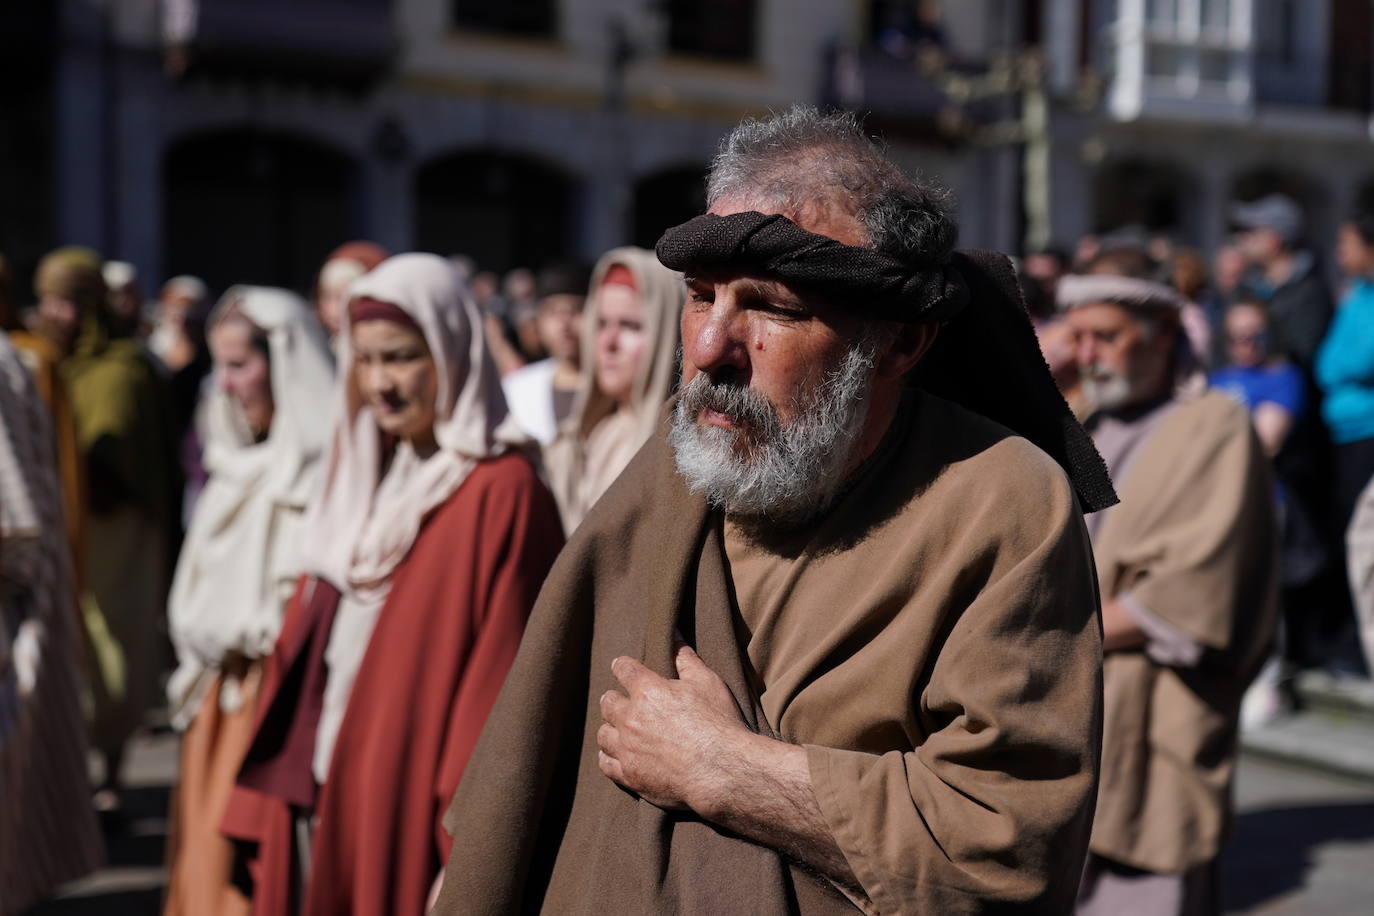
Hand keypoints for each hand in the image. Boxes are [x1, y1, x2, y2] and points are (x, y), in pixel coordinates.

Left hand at [597, 644, 747, 814]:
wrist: (723, 771)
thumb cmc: (719, 723)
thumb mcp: (707, 682)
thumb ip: (686, 658)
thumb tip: (675, 633)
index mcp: (648, 691)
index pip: (624, 669)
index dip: (623, 666)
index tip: (622, 667)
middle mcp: (631, 718)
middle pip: (608, 702)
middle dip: (615, 699)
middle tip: (622, 701)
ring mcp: (627, 749)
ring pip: (603, 734)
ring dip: (610, 728)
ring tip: (618, 729)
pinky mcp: (630, 775)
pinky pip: (606, 764)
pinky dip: (609, 757)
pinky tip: (615, 755)